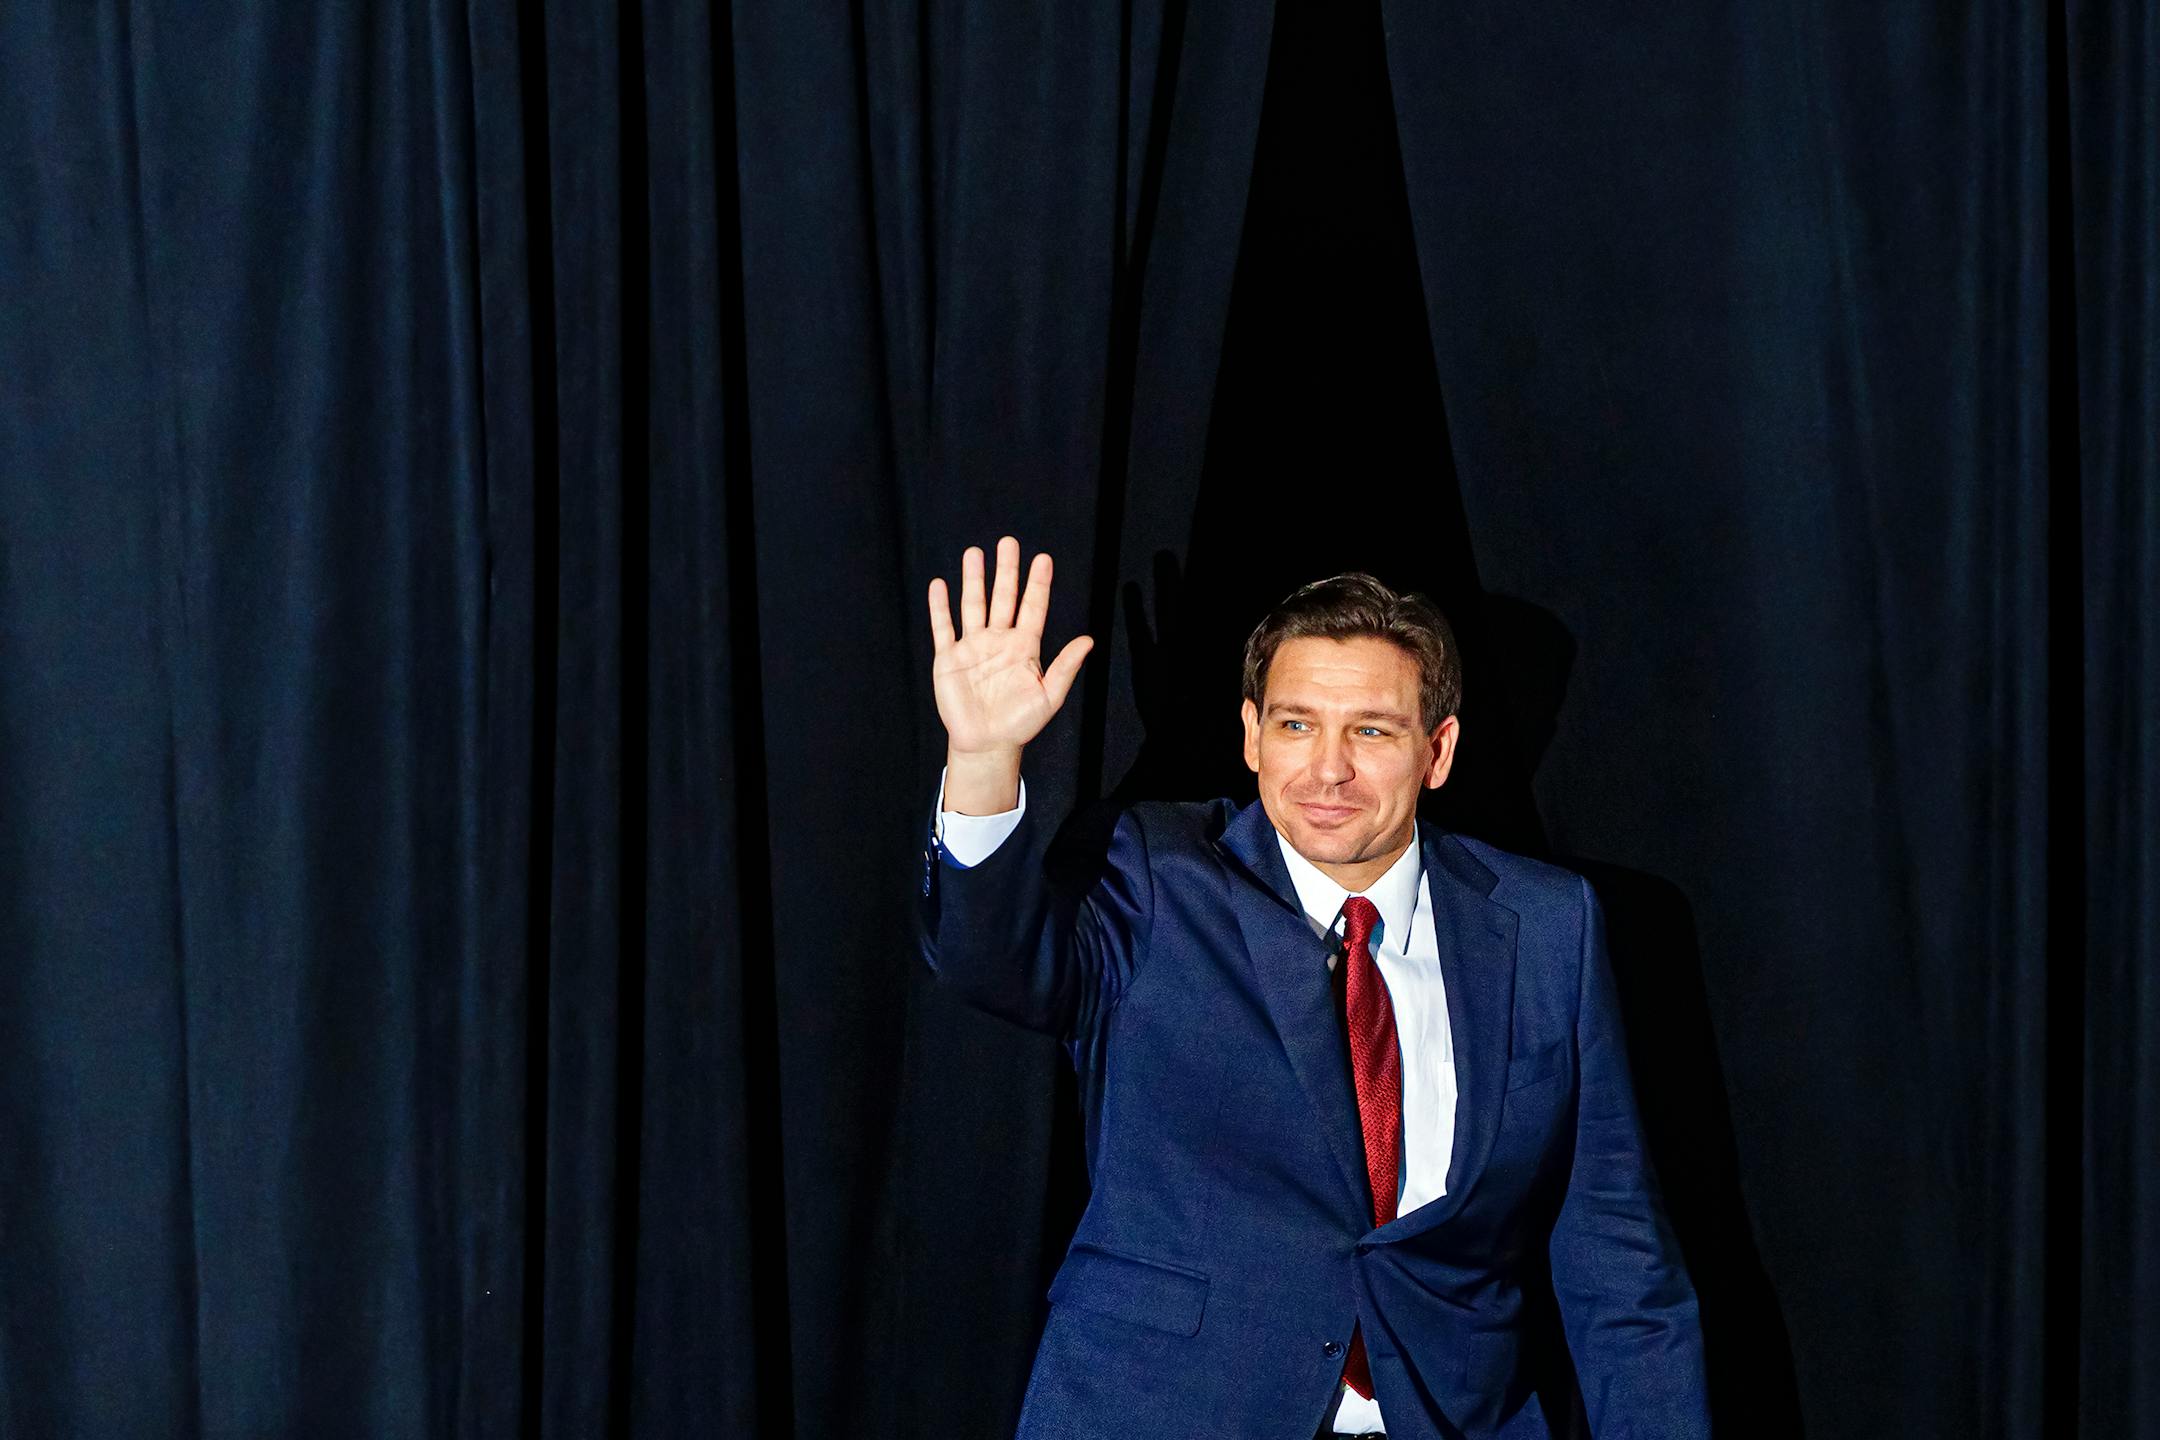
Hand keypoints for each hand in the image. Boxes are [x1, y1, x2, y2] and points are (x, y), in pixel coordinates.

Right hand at [928, 536, 1093, 759]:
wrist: (987, 744)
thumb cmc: (1021, 723)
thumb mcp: (1050, 696)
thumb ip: (1065, 667)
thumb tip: (1088, 640)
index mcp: (1024, 647)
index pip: (1033, 607)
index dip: (1038, 583)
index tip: (1043, 559)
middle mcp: (999, 640)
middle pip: (1003, 597)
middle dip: (1006, 570)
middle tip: (1009, 542)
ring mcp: (973, 647)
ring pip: (973, 605)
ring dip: (973, 580)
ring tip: (974, 553)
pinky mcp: (948, 658)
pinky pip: (943, 627)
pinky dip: (940, 607)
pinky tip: (939, 585)